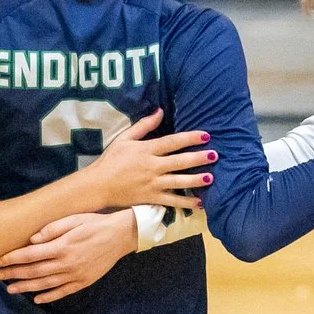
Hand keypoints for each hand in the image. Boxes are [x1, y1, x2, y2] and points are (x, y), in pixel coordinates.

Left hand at [0, 208, 139, 302]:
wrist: (120, 236)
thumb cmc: (94, 224)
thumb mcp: (73, 220)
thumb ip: (51, 230)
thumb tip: (32, 241)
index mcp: (61, 246)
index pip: (29, 255)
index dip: (11, 259)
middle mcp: (66, 263)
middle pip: (33, 271)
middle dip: (13, 274)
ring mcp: (75, 275)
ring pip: (45, 284)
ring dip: (26, 287)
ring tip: (11, 289)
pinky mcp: (83, 281)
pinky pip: (63, 292)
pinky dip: (49, 296)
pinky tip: (37, 299)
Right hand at [83, 108, 213, 209]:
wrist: (98, 185)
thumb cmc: (111, 160)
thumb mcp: (125, 138)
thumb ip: (144, 125)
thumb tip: (160, 110)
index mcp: (146, 150)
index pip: (172, 142)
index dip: (190, 138)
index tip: (206, 136)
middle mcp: (152, 166)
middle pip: (179, 162)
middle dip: (198, 158)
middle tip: (215, 155)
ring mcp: (152, 184)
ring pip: (178, 182)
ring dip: (195, 180)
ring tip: (210, 178)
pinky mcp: (151, 198)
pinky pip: (171, 201)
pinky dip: (186, 203)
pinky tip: (199, 203)